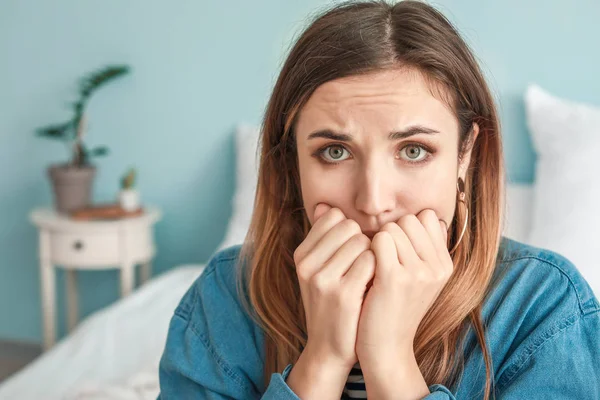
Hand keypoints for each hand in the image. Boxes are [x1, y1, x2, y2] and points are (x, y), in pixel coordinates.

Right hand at [293, 203, 375, 371]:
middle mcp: (307, 264)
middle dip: (363, 241)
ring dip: (373, 255)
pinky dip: (378, 269)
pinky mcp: (344, 294)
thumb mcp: (317, 271)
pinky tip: (374, 284)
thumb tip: (326, 205)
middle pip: (349, 226)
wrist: (329, 349)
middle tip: (362, 264)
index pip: (334, 217)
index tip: (353, 250)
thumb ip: (323, 239)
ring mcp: (323, 279)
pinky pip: (371, 261)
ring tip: (368, 275)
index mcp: (301, 255)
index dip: (351, 231)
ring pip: (362, 241)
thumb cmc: (330, 304)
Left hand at [355, 209, 451, 369]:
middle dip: (389, 232)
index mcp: (444, 264)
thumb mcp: (419, 278)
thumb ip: (423, 248)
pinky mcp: (396, 278)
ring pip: (391, 228)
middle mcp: (437, 267)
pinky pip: (378, 240)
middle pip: (408, 220)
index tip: (395, 249)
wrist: (385, 348)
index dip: (405, 228)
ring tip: (373, 267)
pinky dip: (366, 249)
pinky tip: (365, 269)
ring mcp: (419, 272)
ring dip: (375, 242)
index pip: (426, 217)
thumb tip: (423, 214)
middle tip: (381, 259)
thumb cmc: (393, 307)